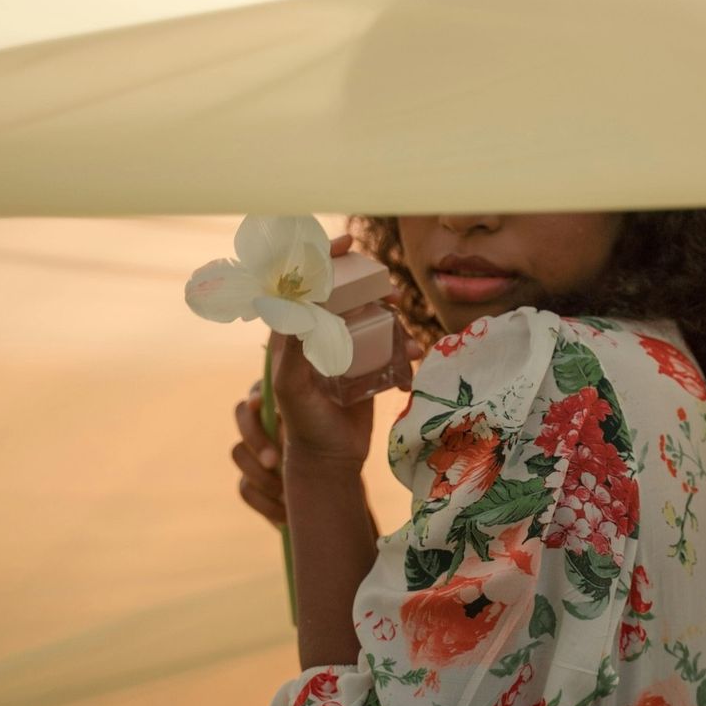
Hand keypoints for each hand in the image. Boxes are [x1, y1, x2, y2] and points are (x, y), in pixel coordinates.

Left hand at [231, 232, 422, 515]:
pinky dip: (402, 348)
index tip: (348, 244)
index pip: (304, 286)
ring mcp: (343, 351)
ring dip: (390, 318)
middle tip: (387, 288)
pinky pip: (387, 346)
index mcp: (294, 335)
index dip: (324, 261)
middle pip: (342, 296)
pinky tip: (412, 359)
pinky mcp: (365, 368)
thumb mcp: (293, 388)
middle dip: (366, 286)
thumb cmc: (304, 424)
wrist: (330, 461)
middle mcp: (318, 337)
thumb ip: (294, 351)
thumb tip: (298, 310)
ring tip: (404, 328)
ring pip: (370, 318)